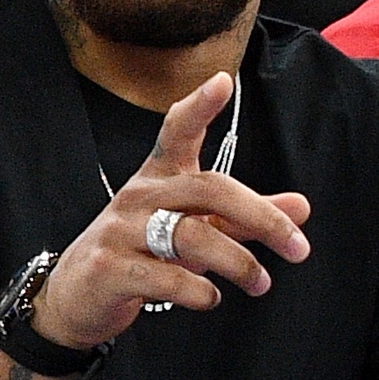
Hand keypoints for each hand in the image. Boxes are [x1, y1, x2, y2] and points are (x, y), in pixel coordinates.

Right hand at [29, 73, 311, 350]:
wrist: (78, 295)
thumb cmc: (141, 252)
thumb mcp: (193, 229)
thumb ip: (242, 218)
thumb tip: (300, 207)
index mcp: (158, 178)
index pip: (177, 131)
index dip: (199, 106)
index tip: (222, 81)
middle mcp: (139, 196)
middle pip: (208, 190)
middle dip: (260, 217)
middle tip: (298, 247)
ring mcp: (121, 231)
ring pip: (191, 236)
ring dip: (237, 263)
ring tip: (261, 282)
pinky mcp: (111, 270)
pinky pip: (167, 278)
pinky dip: (200, 292)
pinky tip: (210, 298)